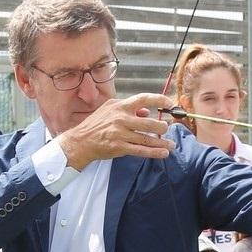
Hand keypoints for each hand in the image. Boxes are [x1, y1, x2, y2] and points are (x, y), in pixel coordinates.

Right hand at [57, 93, 175, 168]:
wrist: (80, 141)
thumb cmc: (95, 124)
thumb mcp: (109, 109)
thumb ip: (128, 109)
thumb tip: (146, 111)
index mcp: (120, 106)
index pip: (143, 99)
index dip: (159, 99)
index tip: (169, 102)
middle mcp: (121, 119)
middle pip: (149, 122)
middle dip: (162, 126)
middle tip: (167, 128)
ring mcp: (120, 134)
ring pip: (147, 138)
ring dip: (162, 142)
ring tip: (171, 145)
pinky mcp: (119, 148)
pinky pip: (140, 150)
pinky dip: (154, 152)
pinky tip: (163, 153)